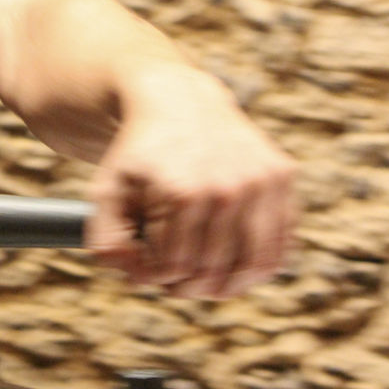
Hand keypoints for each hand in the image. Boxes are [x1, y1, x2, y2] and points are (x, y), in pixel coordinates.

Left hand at [86, 65, 295, 296]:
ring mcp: (260, 180)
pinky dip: (260, 267)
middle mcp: (227, 187)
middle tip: (173, 282)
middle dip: (187, 285)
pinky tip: (236, 269)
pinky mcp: (281, 175)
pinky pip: (281, 243)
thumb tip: (132, 274)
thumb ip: (107, 239)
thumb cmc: (141, 155)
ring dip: (227, 286)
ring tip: (206, 285)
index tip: (145, 272)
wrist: (178, 102)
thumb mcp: (108, 191)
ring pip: (253, 265)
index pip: (173, 268)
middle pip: (212, 271)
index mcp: (182, 193)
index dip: (154, 279)